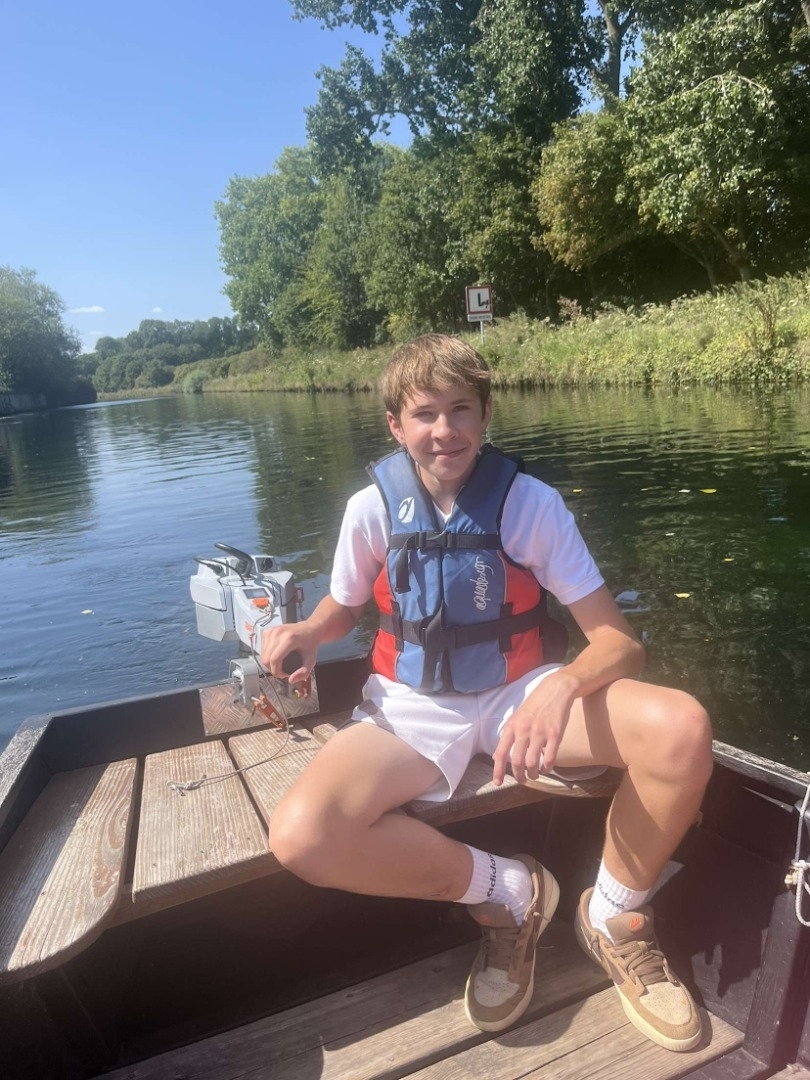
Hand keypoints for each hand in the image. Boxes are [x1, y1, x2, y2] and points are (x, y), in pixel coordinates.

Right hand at [259, 623, 317, 684]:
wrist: (309, 629)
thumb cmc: (310, 643)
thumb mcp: (311, 660)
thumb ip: (303, 672)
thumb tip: (291, 680)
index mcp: (289, 638)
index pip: (274, 659)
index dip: (276, 671)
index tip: (283, 675)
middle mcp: (278, 633)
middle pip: (266, 658)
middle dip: (273, 669)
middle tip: (282, 670)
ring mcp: (271, 631)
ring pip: (263, 654)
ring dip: (269, 663)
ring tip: (280, 664)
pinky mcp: (267, 631)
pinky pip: (262, 649)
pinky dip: (267, 655)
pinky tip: (276, 656)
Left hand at [491, 669, 576, 785]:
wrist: (555, 689)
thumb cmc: (535, 704)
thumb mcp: (516, 717)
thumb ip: (507, 736)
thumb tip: (496, 757)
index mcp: (512, 726)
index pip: (501, 753)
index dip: (498, 770)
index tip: (497, 783)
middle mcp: (524, 730)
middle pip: (517, 761)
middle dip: (519, 776)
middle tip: (522, 780)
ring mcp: (540, 732)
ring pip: (533, 762)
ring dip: (533, 774)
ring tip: (534, 774)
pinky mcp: (555, 734)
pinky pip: (550, 758)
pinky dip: (547, 768)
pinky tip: (546, 768)